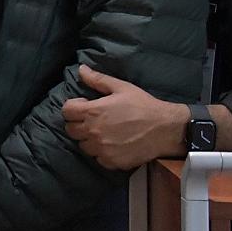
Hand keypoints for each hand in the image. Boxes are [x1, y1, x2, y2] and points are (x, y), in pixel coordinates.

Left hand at [61, 65, 189, 169]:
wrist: (165, 128)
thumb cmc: (144, 105)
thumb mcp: (121, 87)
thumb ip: (98, 79)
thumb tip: (81, 69)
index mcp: (93, 111)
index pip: (66, 111)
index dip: (73, 107)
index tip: (84, 106)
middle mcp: (93, 131)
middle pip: (70, 130)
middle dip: (78, 123)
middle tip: (93, 120)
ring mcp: (101, 148)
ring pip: (83, 145)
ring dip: (89, 139)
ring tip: (104, 132)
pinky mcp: (111, 161)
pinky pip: (97, 158)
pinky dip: (101, 152)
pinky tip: (113, 144)